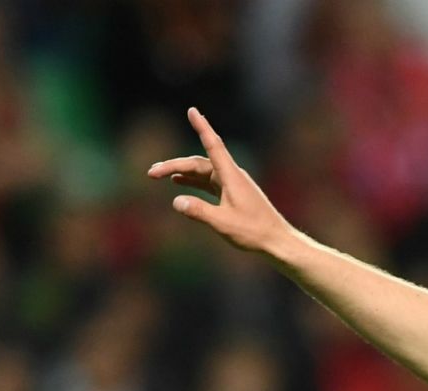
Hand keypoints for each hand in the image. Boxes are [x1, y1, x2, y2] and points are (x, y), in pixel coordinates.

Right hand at [146, 107, 294, 254]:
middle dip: (174, 164)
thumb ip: (199, 211)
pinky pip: (208, 182)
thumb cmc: (254, 232)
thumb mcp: (222, 223)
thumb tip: (176, 201)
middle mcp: (232, 175)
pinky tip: (178, 183)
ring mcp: (233, 184)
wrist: (276, 241)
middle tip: (151, 173)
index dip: (202, 127)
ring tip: (158, 175)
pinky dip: (193, 181)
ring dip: (181, 172)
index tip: (192, 110)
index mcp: (231, 176)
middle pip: (198, 162)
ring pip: (202, 172)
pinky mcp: (233, 193)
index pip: (213, 145)